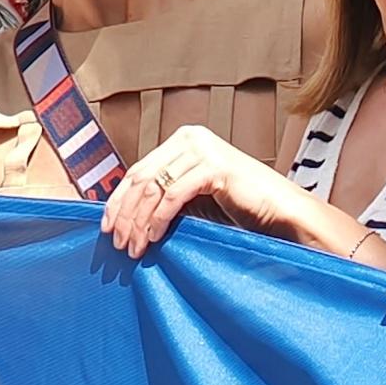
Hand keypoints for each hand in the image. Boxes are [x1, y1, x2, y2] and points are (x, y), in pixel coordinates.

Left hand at [101, 129, 282, 257]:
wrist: (277, 209)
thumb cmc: (237, 206)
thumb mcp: (192, 196)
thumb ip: (164, 195)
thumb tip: (124, 215)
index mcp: (182, 139)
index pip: (138, 170)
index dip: (118, 200)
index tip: (107, 226)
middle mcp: (190, 137)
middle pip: (141, 178)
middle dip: (125, 214)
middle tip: (118, 243)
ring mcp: (203, 149)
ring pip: (153, 187)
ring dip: (138, 221)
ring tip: (134, 247)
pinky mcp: (214, 166)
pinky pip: (174, 195)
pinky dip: (159, 218)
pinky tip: (154, 237)